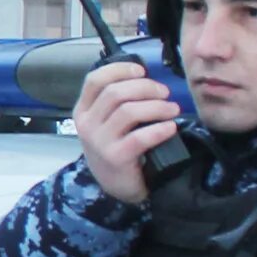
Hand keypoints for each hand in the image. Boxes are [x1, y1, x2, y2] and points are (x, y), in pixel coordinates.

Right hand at [75, 60, 185, 205]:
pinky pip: (140, 137)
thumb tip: (145, 79)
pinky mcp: (116, 157)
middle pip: (115, 92)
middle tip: (165, 93)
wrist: (115, 186)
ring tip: (173, 110)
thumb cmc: (115, 147)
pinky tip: (171, 128)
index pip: (95, 80)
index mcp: (83, 111)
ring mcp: (99, 142)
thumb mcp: (106, 123)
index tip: (142, 70)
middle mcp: (87, 124)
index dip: (120, 70)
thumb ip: (117, 102)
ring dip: (156, 106)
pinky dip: (160, 129)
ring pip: (128, 111)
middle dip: (145, 87)